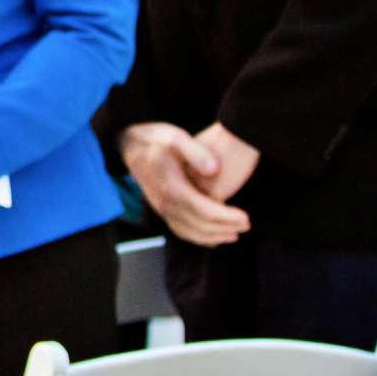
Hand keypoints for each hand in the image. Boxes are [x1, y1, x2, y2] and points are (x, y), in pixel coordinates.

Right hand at [122, 121, 249, 246]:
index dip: (227, 218)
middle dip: (226, 229)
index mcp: (173, 188)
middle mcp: (166, 204)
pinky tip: (213, 237)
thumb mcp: (176, 137)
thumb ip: (196, 152)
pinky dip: (199, 238)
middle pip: (201, 226)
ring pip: (191, 233)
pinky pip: (181, 231)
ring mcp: (162, 209)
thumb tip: (215, 170)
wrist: (129, 144)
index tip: (246, 218)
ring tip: (235, 233)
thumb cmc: (155, 138)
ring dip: (214, 237)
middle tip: (247, 225)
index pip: (205, 211)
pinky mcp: (161, 209)